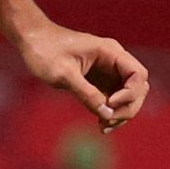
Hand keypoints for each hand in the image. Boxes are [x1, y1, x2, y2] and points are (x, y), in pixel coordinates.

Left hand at [19, 23, 149, 131]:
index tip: (111, 103)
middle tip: (108, 121)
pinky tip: (101, 125)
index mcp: (110, 52)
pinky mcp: (99, 81)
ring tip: (104, 127)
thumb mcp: (63, 74)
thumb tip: (107, 113)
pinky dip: (111, 112)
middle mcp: (114, 61)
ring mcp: (108, 71)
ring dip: (121, 113)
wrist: (31, 41)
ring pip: (128, 96)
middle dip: (128, 107)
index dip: (131, 93)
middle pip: (138, 88)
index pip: (138, 74)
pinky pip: (114, 99)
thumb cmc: (44, 51)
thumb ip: (86, 93)